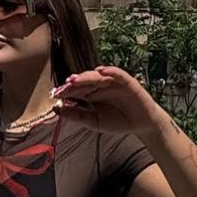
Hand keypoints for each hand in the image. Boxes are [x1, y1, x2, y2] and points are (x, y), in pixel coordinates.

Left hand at [52, 65, 166, 136]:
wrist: (141, 125)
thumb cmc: (117, 122)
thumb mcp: (94, 121)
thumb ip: (76, 115)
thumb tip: (56, 109)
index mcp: (91, 94)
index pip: (76, 90)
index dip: (66, 92)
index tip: (55, 95)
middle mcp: (100, 86)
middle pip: (84, 81)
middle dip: (73, 84)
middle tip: (62, 87)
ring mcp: (113, 82)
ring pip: (97, 76)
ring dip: (86, 76)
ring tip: (75, 79)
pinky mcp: (127, 82)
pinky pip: (118, 74)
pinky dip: (110, 71)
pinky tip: (101, 71)